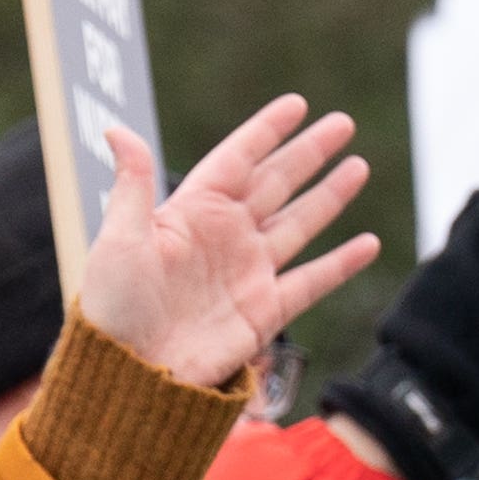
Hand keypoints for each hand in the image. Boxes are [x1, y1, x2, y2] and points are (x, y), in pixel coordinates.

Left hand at [66, 98, 380, 391]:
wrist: (128, 374)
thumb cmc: (111, 308)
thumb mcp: (118, 239)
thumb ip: (132, 184)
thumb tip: (117, 130)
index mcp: (190, 212)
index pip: (237, 160)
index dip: (266, 132)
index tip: (297, 105)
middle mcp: (224, 237)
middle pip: (276, 183)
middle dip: (308, 154)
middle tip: (342, 124)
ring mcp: (247, 272)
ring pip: (299, 224)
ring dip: (329, 196)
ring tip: (358, 167)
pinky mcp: (264, 311)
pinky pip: (312, 281)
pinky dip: (341, 263)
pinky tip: (367, 243)